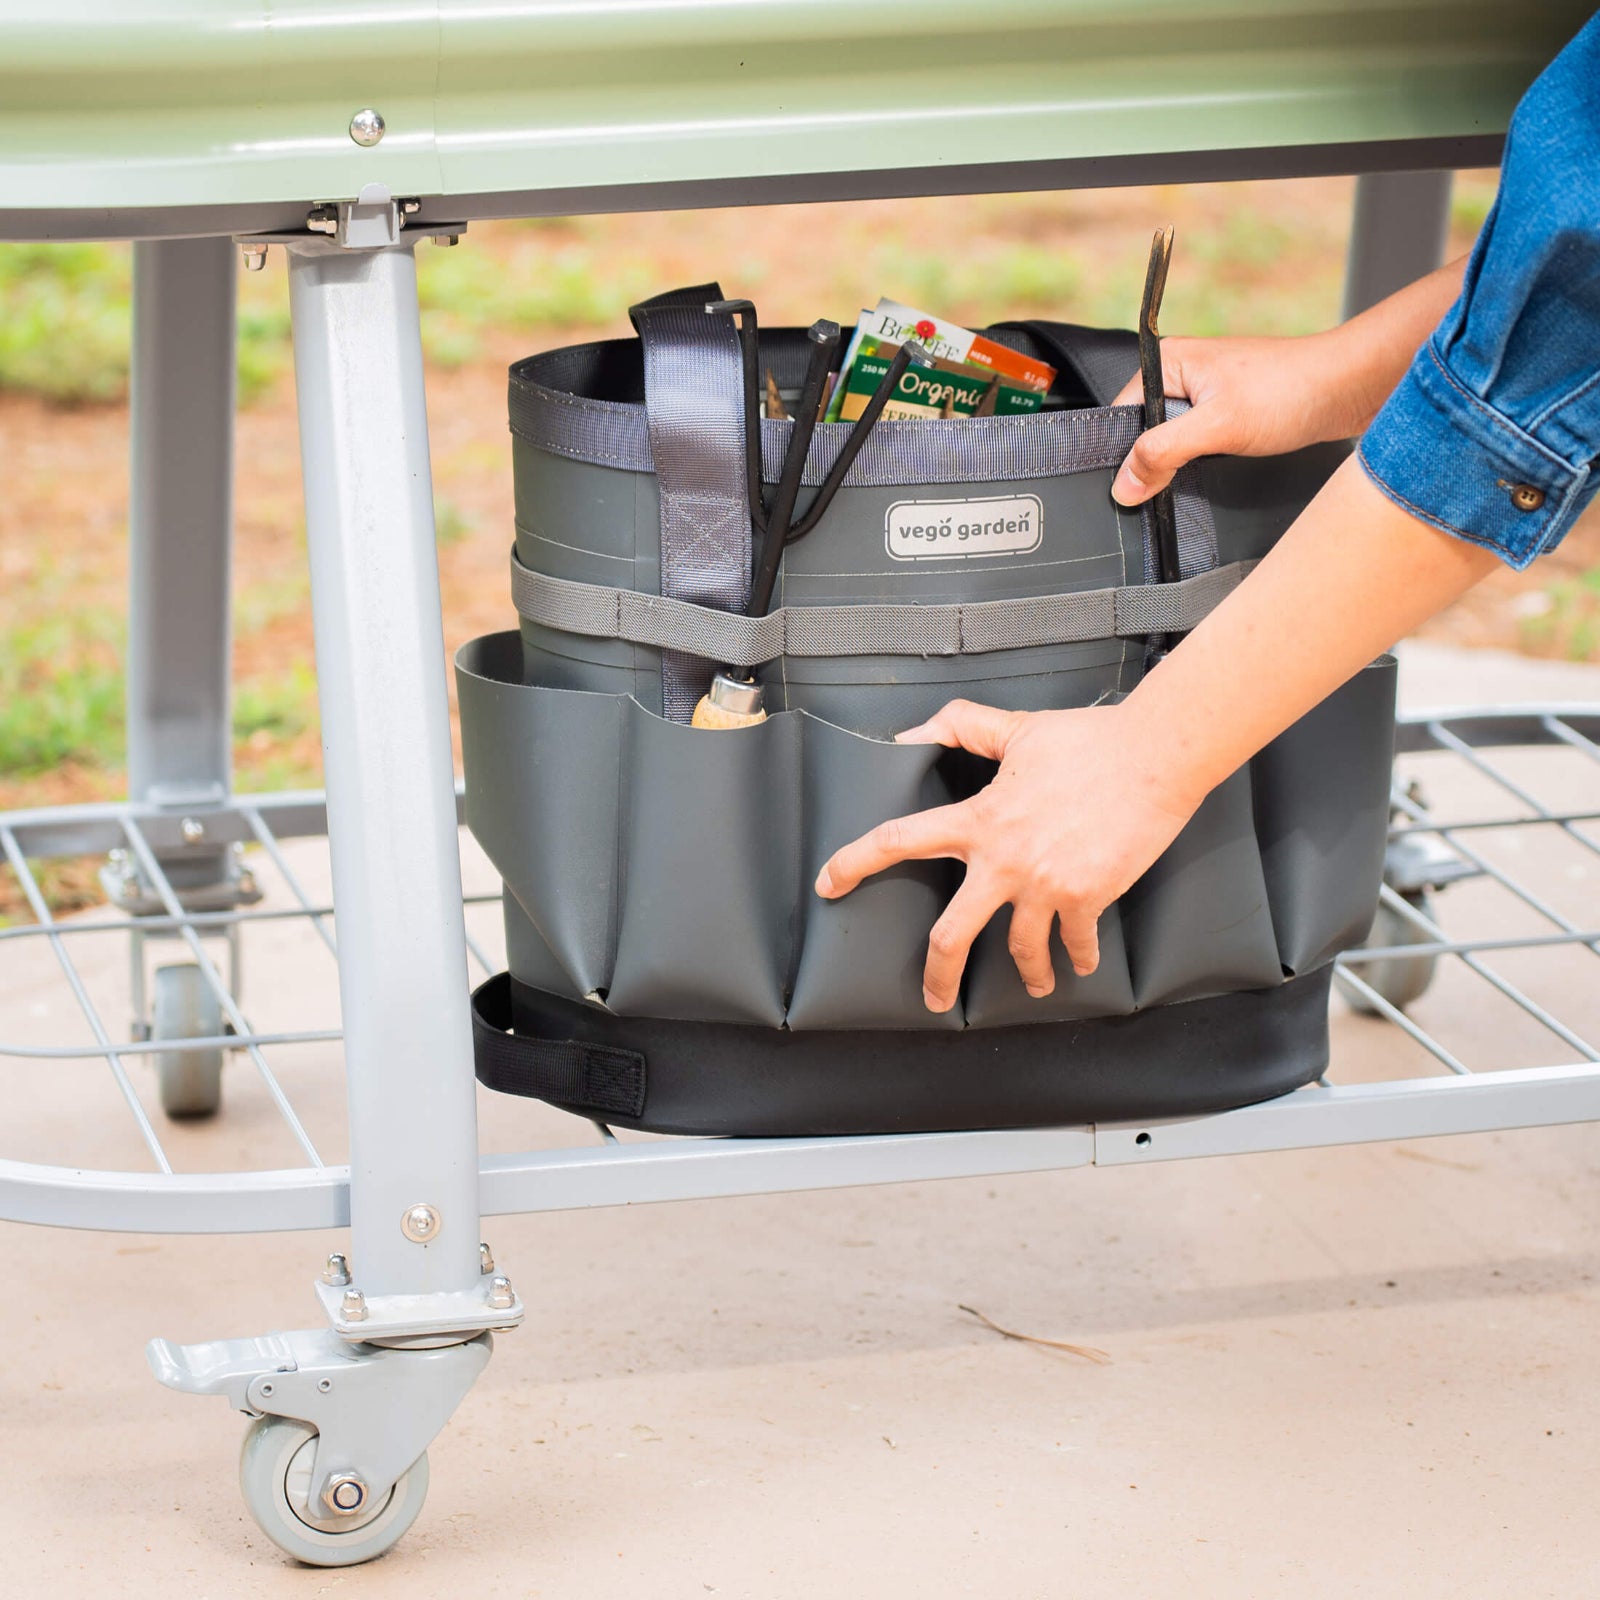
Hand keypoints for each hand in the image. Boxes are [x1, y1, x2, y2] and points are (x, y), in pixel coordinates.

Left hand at [813, 698, 1202, 1012]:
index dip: (855, 864)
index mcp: (979, 821)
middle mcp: (1005, 860)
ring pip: (1020, 951)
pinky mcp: (1088, 897)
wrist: (1155, 756)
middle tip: (934, 998)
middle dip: (939, 973)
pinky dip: (1079, 956)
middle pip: (953, 935)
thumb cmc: (1089, 740)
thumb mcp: (1017, 730)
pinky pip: (1075, 941)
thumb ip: (963, 728)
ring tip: (1034, 985)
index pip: (899, 842)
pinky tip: (1082, 963)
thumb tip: (917, 731)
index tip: (830, 884)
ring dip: (1029, 974)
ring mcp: (1046, 885)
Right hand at [1110, 252, 1468, 505]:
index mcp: (1167, 360)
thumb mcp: (1216, 427)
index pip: (1121, 417)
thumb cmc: (1293, 390)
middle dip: (1156, 463)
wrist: (1350, 388)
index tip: (1135, 488)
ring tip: (1211, 464)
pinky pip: (1197, 444)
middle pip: (1144, 433)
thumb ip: (1162, 454)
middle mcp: (1182, 372)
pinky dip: (1204, 462)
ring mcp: (1205, 392)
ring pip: (1171, 443)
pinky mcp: (1227, 411)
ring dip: (1184, 464)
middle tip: (1180, 479)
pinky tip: (1222, 466)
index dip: (1125, 457)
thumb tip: (1124, 485)